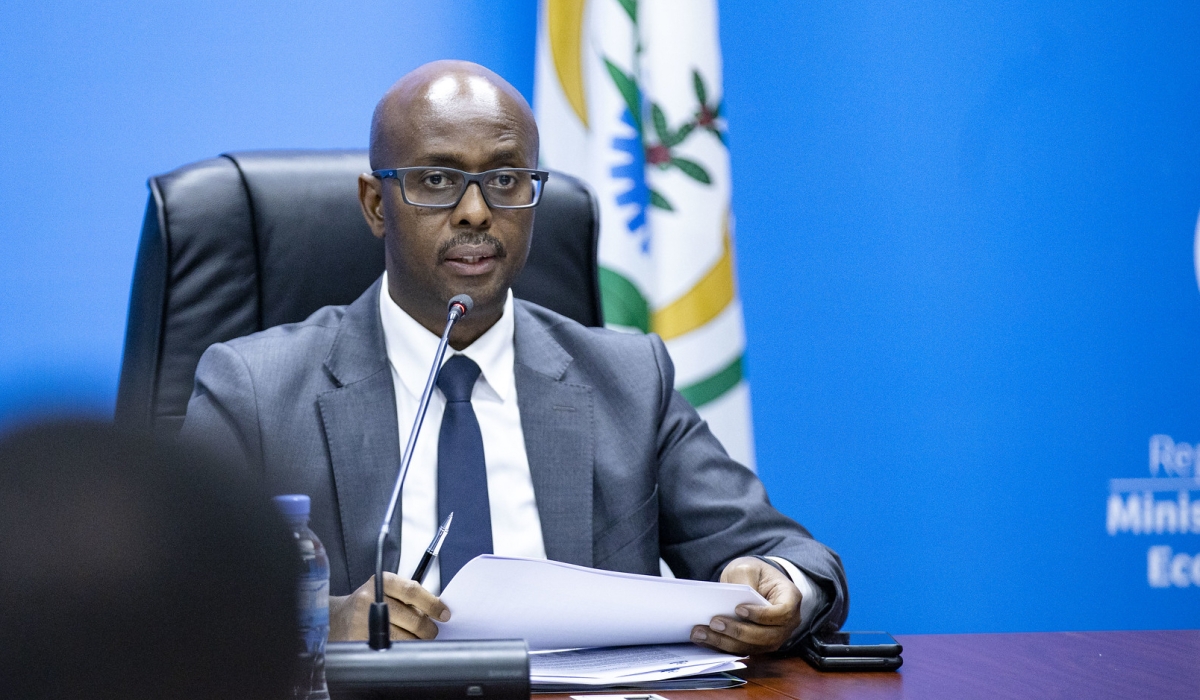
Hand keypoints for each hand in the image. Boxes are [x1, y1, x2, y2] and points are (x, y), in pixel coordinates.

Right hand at [328, 573, 450, 641]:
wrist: (337, 618)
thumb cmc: (367, 603)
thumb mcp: (386, 589)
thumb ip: (409, 596)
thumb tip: (437, 611)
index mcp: (382, 582)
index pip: (413, 591)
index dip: (432, 604)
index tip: (444, 614)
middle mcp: (371, 599)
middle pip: (412, 618)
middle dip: (428, 628)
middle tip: (432, 632)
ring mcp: (364, 621)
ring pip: (403, 638)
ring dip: (415, 641)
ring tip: (416, 640)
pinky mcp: (359, 641)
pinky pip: (389, 649)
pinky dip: (400, 651)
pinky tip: (401, 648)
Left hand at [691, 556, 801, 654]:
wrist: (755, 581)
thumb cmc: (754, 573)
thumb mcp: (747, 568)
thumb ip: (743, 581)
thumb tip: (733, 602)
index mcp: (790, 598)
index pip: (782, 613)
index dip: (761, 615)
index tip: (738, 609)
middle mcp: (787, 623)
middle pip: (766, 636)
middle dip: (738, 631)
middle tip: (714, 622)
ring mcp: (775, 637)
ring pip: (753, 647)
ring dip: (725, 642)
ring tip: (701, 633)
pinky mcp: (759, 645)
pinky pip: (742, 650)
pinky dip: (722, 646)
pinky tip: (703, 639)